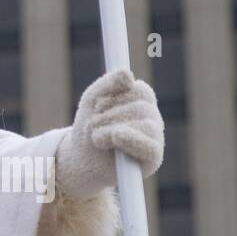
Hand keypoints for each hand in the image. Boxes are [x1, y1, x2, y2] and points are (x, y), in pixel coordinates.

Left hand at [55, 68, 163, 198]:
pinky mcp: (153, 159)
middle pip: (140, 107)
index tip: (98, 106)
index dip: (115, 96)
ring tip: (96, 138)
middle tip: (92, 126)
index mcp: (142, 103)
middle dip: (109, 115)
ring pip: (143, 124)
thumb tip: (127, 74)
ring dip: (109, 129)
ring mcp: (155, 139)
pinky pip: (150, 146)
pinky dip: (130, 139)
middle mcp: (153, 119)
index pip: (140, 90)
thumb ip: (107, 84)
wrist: (81, 161)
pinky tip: (115, 137)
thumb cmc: (89, 128)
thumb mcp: (92, 100)